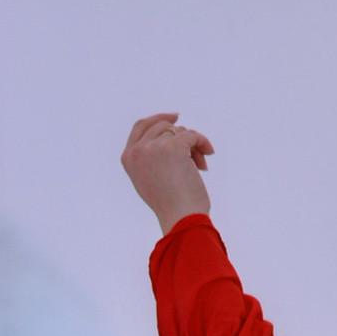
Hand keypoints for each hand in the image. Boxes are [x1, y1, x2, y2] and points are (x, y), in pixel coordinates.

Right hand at [121, 111, 213, 232]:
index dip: (159, 118)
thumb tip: (170, 133)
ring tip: (199, 165)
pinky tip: (208, 155)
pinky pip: (192, 135)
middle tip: (195, 156)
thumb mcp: (150, 178)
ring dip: (193, 146)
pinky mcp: (172, 147)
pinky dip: (203, 143)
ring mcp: (153, 147)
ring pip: (179, 131)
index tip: (176, 117)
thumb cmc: (171, 205)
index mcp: (128, 158)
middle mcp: (137, 150)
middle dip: (181, 138)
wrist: (180, 218)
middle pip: (163, 126)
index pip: (141, 126)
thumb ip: (151, 156)